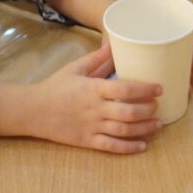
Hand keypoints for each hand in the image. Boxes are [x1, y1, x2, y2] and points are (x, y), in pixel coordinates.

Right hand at [25, 45, 162, 153]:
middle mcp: (95, 109)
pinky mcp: (87, 141)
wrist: (33, 110)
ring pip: (123, 130)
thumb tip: (115, 44)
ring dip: (144, 129)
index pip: (124, 89)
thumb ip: (97, 58)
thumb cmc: (56, 86)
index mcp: (93, 89)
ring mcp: (91, 127)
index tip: (159, 88)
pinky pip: (111, 146)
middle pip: (128, 112)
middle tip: (158, 106)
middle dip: (148, 110)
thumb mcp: (75, 68)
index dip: (145, 89)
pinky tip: (142, 145)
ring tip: (158, 125)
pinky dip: (128, 147)